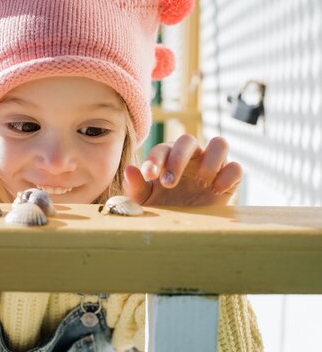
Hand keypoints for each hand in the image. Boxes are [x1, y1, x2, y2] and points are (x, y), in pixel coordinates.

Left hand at [124, 135, 241, 205]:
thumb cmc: (162, 207)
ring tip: (200, 183)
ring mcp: (213, 164)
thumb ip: (135, 185)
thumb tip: (128, 169)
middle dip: (178, 159)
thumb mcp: (145, 200)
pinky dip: (228, 176)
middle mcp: (192, 156)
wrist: (185, 225)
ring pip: (220, 143)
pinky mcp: (230, 178)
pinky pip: (236, 167)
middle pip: (188, 140)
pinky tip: (215, 191)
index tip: (149, 175)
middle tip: (169, 183)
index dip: (155, 159)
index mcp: (169, 157)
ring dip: (210, 160)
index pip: (162, 149)